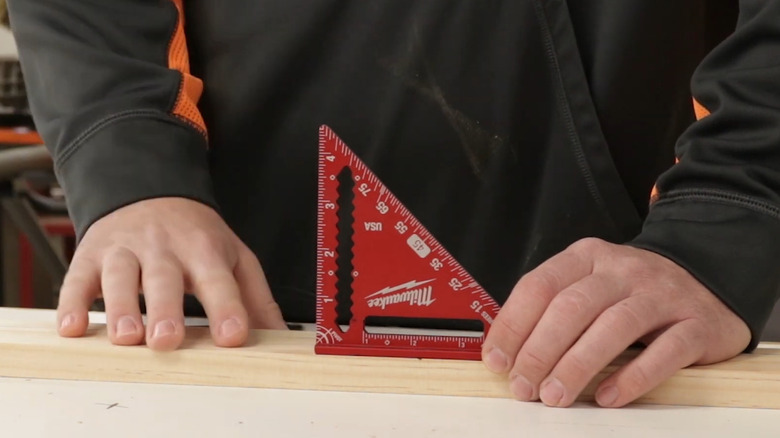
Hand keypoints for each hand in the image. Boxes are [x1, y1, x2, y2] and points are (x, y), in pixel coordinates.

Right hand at [56, 197, 286, 349]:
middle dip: (166, 309)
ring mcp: (124, 249)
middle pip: (164, 278)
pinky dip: (71, 303)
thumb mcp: (234, 257)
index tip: (233, 337)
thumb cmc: (196, 236)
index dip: (226, 308)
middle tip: (168, 341)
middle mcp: (163, 246)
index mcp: (204, 248)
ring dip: (120, 307)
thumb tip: (282, 337)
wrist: (149, 190)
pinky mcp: (91, 254)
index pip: (218, 279)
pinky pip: (77, 279)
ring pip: (120, 276)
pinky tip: (73, 329)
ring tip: (127, 338)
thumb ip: (256, 297)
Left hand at [481, 237, 749, 407]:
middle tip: (524, 386)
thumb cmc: (633, 291)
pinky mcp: (697, 324)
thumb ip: (552, 309)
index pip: (540, 285)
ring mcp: (662, 294)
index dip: (513, 325)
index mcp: (587, 257)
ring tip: (555, 395)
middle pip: (572, 307)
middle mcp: (623, 270)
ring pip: (613, 326)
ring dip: (577, 366)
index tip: (498, 360)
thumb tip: (505, 351)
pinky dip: (632, 377)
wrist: (707, 280)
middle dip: (540, 351)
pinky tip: (607, 397)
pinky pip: (664, 351)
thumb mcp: (590, 285)